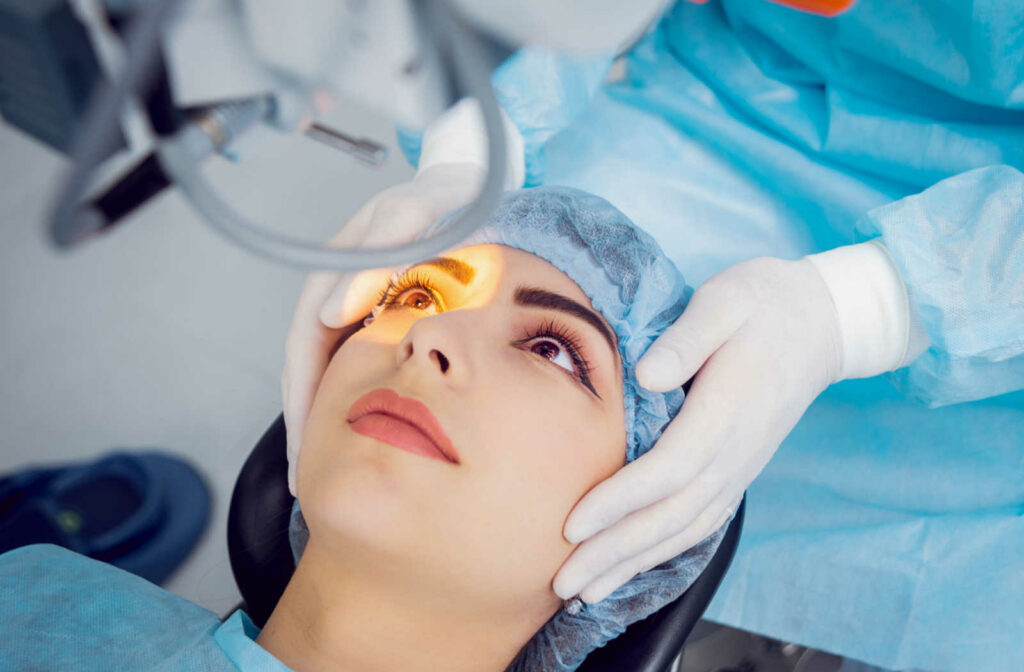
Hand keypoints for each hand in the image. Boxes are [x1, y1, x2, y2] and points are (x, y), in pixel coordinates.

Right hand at [282, 162, 484, 495]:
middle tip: (304, 479)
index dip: (305, 396)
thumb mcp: (414, 210)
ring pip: (330, 368)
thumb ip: (378, 254)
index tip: (307, 445)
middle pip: (308, 364)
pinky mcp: (380, 312)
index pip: (306, 343)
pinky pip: (355, 362)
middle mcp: (338, 287)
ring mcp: (358, 301)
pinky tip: (359, 432)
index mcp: (336, 267)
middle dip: (305, 422)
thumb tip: (330, 314)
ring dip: (323, 417)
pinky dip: (352, 398)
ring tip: (320, 471)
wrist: (472, 182)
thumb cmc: (446, 194)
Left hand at [553, 257, 843, 602]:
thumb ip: (688, 337)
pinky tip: (632, 565)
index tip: (573, 524)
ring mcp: (740, 465)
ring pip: (685, 529)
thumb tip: (646, 375)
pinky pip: (700, 522)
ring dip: (633, 562)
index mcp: (728, 410)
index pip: (668, 469)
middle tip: (563, 582)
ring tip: (586, 590)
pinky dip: (663, 551)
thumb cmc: (765, 303)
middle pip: (670, 516)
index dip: (620, 501)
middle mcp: (736, 451)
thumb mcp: (727, 300)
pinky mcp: (738, 469)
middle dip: (614, 552)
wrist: (823, 322)